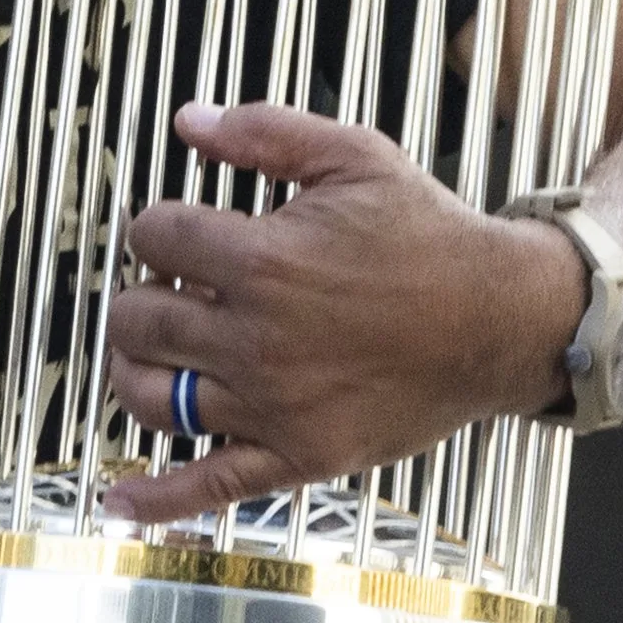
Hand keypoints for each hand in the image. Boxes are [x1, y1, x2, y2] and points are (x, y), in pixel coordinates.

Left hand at [100, 102, 582, 522]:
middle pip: (134, 316)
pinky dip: (159, 497)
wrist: (503, 319)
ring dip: (136, 367)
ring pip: (149, 394)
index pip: (152, 236)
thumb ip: (264, 132)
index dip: (157, 225)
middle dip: (141, 293)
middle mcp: (256, 337)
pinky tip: (119, 501)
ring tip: (154, 349)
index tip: (179, 230)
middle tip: (170, 288)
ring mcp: (272, 404)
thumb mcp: (354, 156)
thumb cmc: (431, 236)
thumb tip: (189, 120)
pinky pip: (210, 484)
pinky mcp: (297, 454)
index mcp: (262, 260)